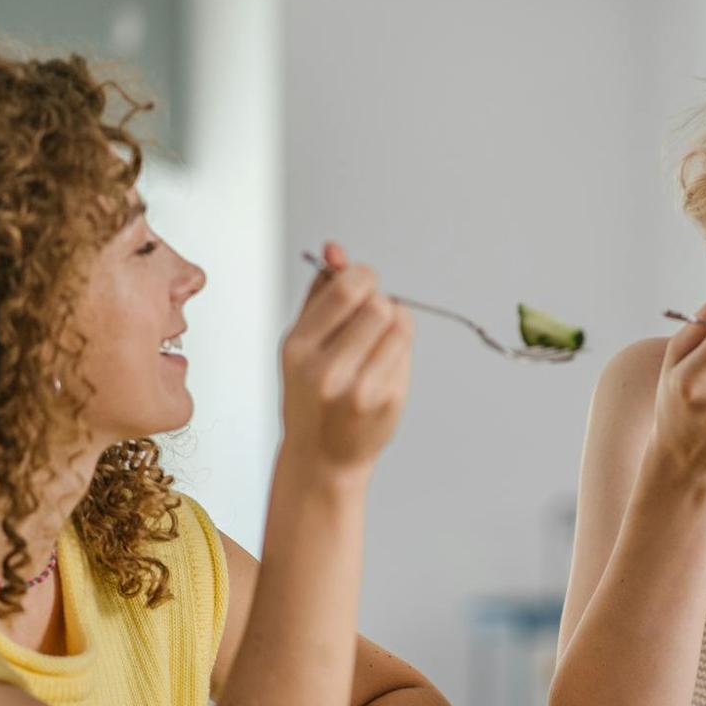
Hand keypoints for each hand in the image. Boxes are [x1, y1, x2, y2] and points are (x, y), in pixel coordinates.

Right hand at [279, 243, 412, 478]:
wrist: (321, 456)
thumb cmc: (310, 394)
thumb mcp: (301, 341)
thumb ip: (319, 292)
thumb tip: (336, 249)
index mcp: (298, 348)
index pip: (347, 290)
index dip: (363, 276)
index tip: (363, 282)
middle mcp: (327, 370)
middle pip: (378, 306)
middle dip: (379, 302)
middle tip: (369, 317)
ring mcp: (361, 390)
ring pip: (399, 326)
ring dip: (393, 323)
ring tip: (375, 342)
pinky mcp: (388, 402)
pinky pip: (407, 352)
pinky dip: (399, 349)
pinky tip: (381, 366)